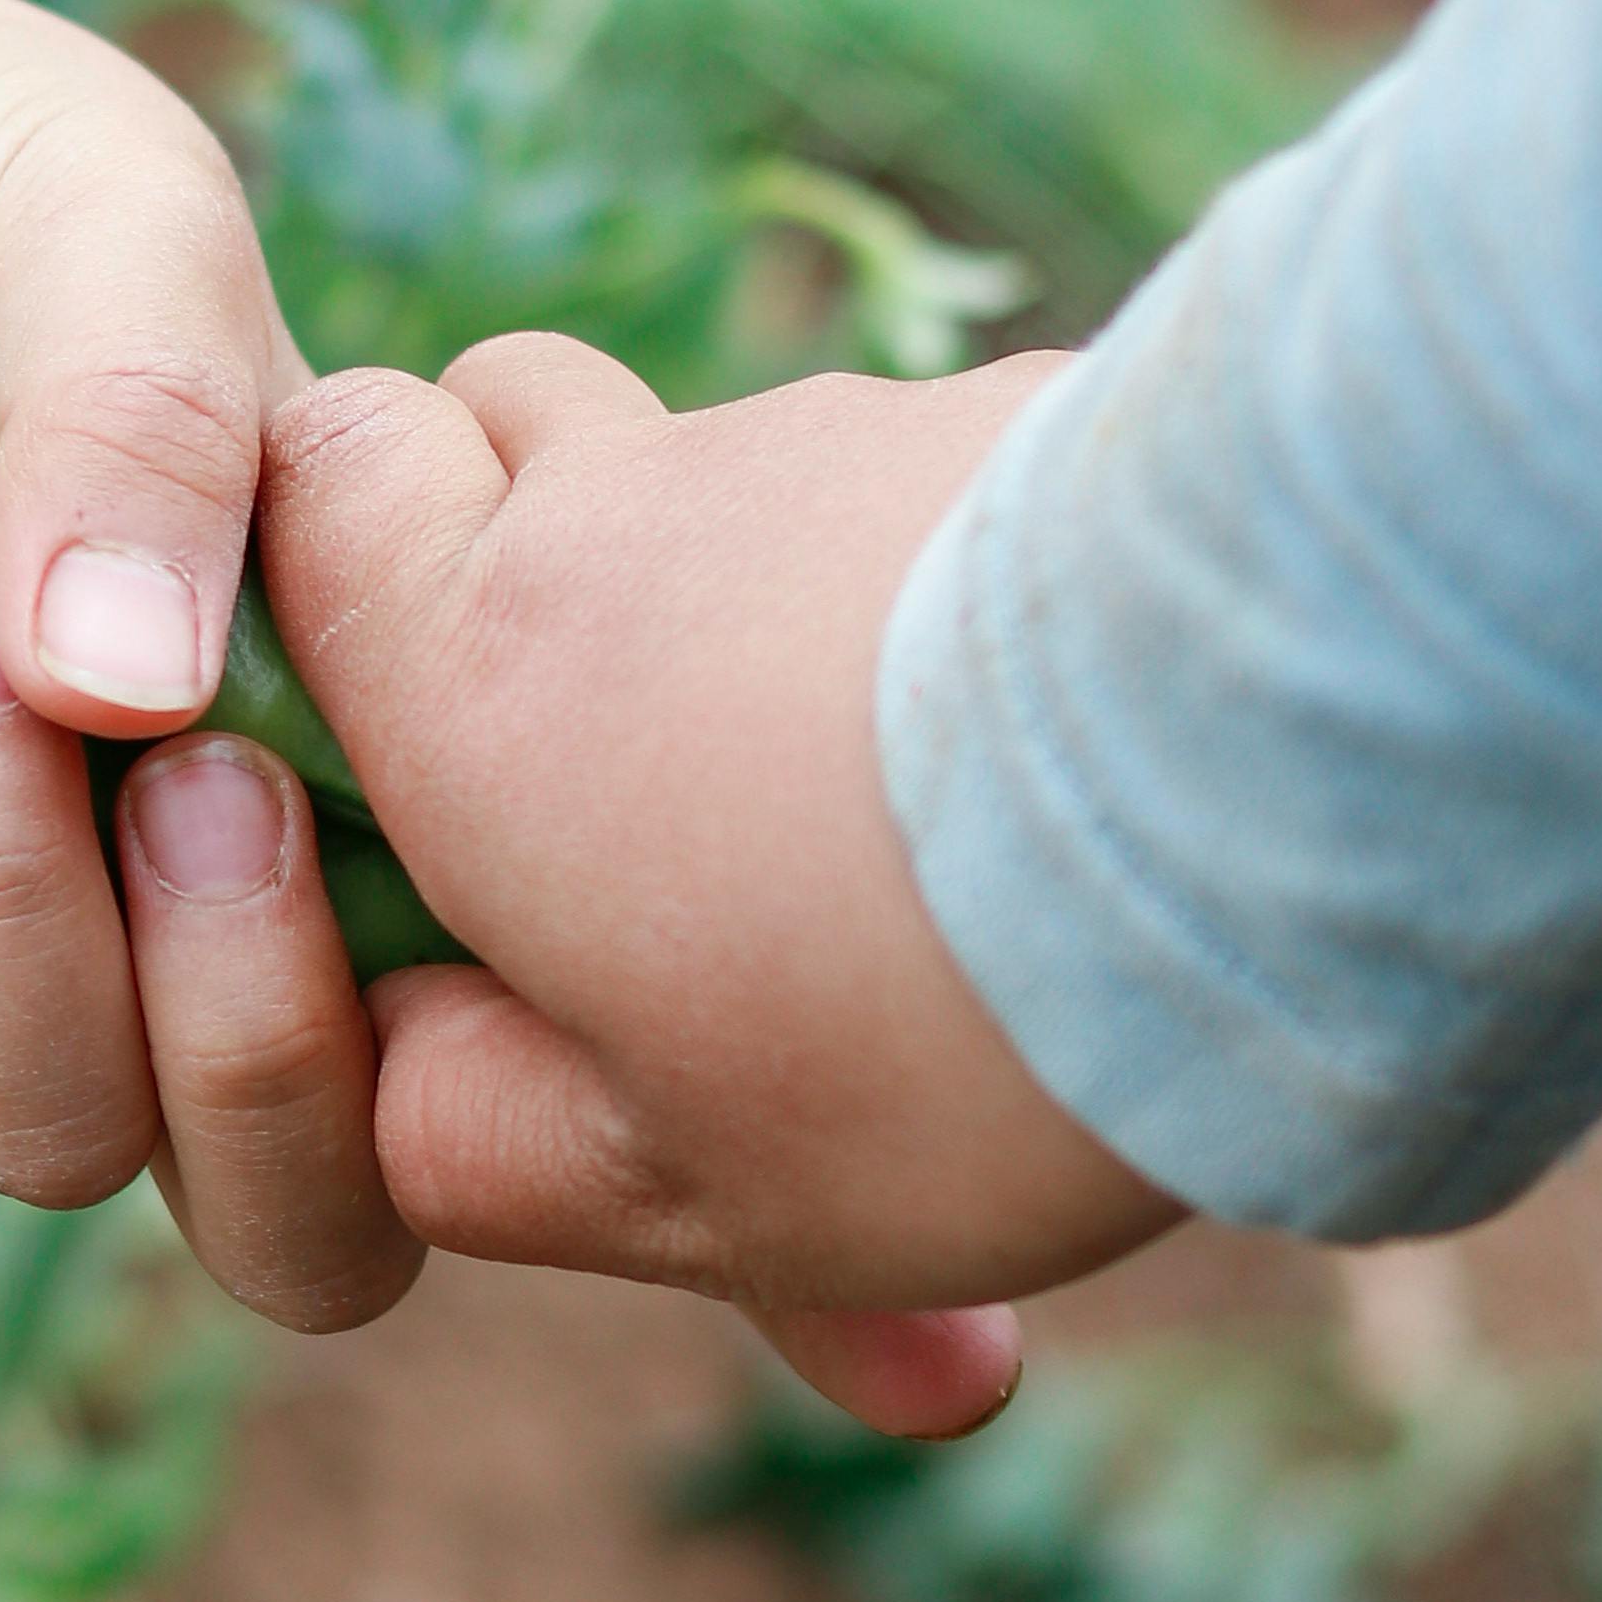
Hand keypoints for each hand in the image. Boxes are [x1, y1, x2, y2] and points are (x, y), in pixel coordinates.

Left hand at [0, 0, 416, 1326]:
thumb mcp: (108, 216)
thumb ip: (158, 418)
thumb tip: (140, 700)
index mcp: (364, 764)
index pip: (486, 1050)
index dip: (478, 1031)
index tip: (364, 776)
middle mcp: (180, 900)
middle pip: (294, 1203)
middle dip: (248, 1032)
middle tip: (181, 769)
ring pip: (46, 1127)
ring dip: (7, 910)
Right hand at [255, 336, 1179, 1346]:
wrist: (1294, 801)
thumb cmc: (936, 1028)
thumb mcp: (676, 1188)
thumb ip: (476, 1134)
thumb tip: (404, 1080)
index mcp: (472, 671)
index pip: (307, 476)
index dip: (333, 566)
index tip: (409, 727)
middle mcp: (628, 501)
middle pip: (511, 420)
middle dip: (529, 542)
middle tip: (638, 767)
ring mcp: (841, 436)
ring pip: (735, 462)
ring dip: (757, 587)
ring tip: (892, 811)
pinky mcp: (1032, 414)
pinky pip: (930, 480)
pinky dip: (941, 585)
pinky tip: (1053, 758)